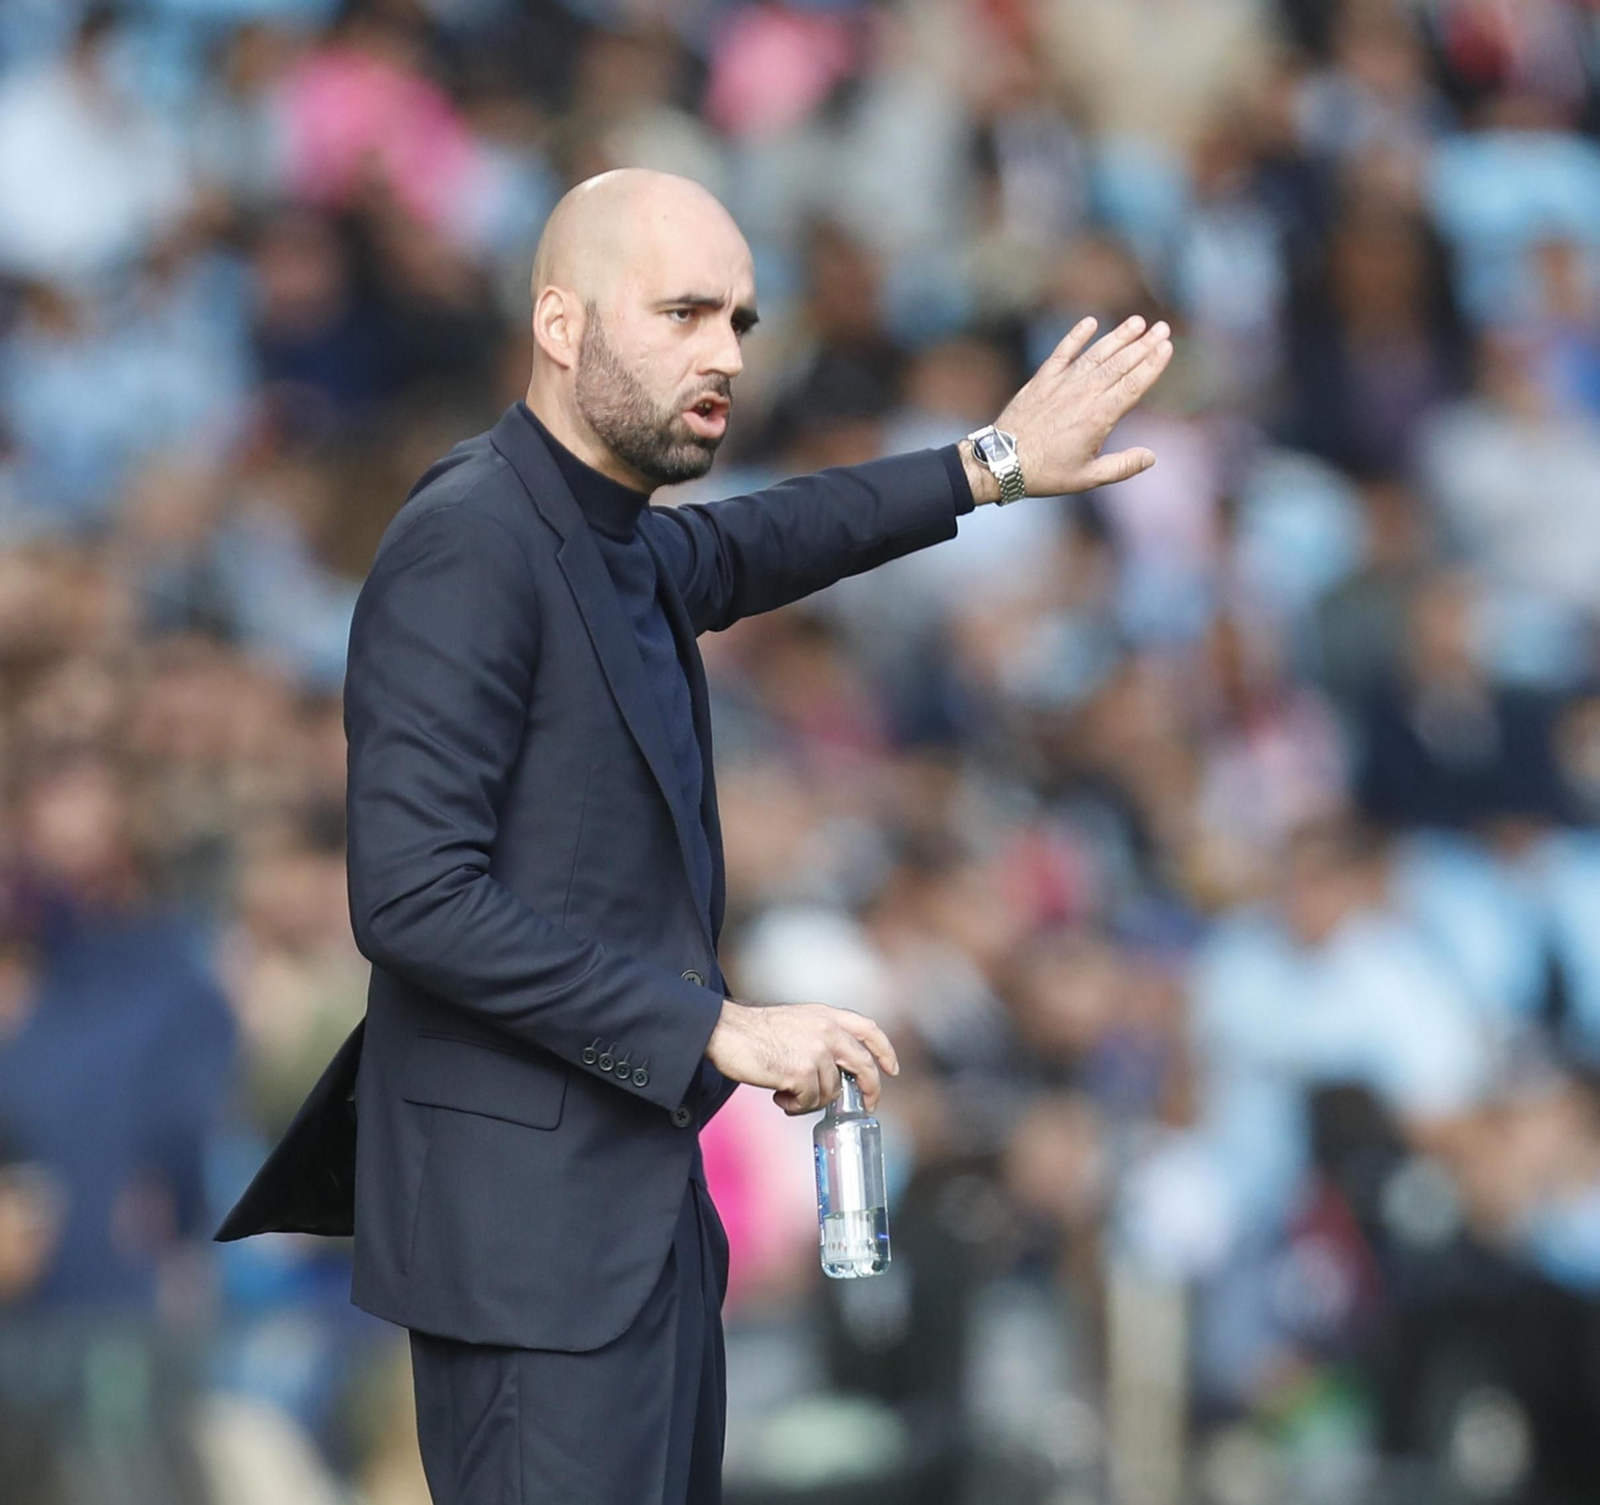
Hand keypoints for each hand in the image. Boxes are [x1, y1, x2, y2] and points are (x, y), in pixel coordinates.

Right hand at [705, 998, 898, 1114]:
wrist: (726, 1031)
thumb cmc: (754, 1031)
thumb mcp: (797, 1022)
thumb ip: (821, 1037)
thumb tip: (837, 1072)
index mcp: (826, 1015)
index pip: (868, 1029)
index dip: (884, 1050)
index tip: (892, 1069)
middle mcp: (826, 1030)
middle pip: (863, 1065)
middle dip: (869, 1090)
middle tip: (867, 1106)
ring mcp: (815, 1051)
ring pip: (831, 1091)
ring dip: (812, 1100)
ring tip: (787, 1093)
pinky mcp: (801, 1072)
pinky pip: (809, 1101)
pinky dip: (795, 1106)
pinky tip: (778, 1096)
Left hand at [963, 315, 1172, 500]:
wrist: (1000, 463)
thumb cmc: (1045, 474)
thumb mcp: (1086, 478)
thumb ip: (1121, 467)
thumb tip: (1151, 457)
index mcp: (1097, 417)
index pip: (1132, 385)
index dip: (1151, 365)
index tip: (1167, 347)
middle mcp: (1082, 395)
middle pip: (1120, 364)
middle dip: (1143, 345)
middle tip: (1162, 328)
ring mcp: (1061, 384)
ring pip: (1096, 354)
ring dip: (1118, 337)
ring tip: (1137, 322)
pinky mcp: (1041, 380)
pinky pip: (1062, 352)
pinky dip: (1075, 336)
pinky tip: (1090, 322)